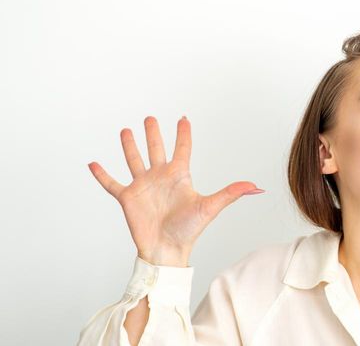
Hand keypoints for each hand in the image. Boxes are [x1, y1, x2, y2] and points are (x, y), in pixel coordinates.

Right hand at [88, 116, 263, 265]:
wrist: (167, 250)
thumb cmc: (189, 230)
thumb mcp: (210, 207)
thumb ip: (232, 193)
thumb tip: (256, 187)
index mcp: (179, 176)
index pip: (182, 149)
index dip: (183, 134)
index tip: (183, 118)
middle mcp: (160, 178)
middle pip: (156, 149)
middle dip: (153, 134)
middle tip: (150, 118)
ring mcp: (143, 187)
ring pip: (134, 160)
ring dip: (129, 146)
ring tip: (126, 130)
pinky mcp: (127, 199)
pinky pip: (112, 183)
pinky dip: (102, 174)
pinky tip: (94, 163)